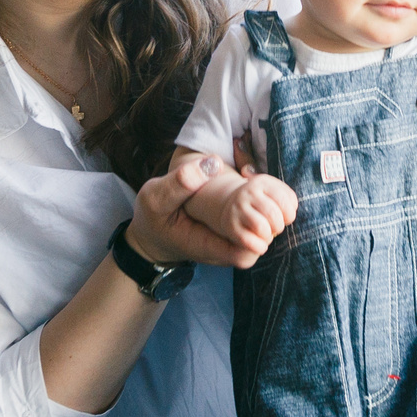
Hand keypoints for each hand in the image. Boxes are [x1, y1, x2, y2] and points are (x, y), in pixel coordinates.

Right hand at [129, 154, 295, 270]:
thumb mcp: (156, 198)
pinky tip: (247, 183)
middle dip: (266, 216)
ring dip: (263, 209)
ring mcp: (229, 243)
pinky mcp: (232, 233)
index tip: (251, 202)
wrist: (150, 232)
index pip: (247, 254)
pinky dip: (256, 206)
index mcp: (208, 248)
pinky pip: (254, 225)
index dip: (258, 232)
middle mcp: (224, 251)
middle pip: (261, 243)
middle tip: (256, 185)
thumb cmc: (152, 218)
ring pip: (261, 234)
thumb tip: (213, 163)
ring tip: (252, 180)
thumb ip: (181, 182)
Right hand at [211, 174, 294, 258]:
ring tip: (268, 234)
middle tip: (276, 227)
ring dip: (269, 235)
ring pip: (261, 227)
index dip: (290, 213)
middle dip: (279, 225)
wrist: (232, 205)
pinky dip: (260, 247)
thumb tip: (288, 215)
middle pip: (273, 214)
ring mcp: (237, 208)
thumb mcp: (274, 193)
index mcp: (262, 182)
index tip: (287, 218)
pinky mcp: (230, 225)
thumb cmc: (262, 203)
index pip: (284, 199)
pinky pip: (249, 241)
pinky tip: (261, 245)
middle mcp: (248, 193)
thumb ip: (287, 200)